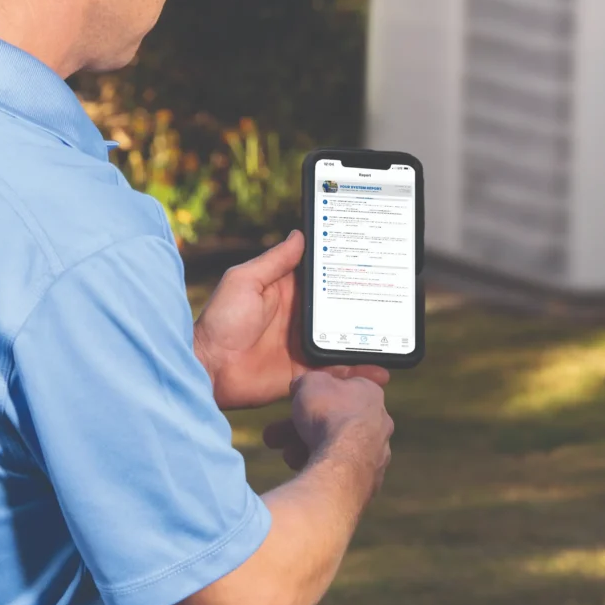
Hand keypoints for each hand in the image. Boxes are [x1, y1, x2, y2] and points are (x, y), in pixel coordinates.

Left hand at [193, 230, 388, 409]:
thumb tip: (299, 233)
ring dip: (367, 338)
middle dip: (365, 303)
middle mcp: (300, 316)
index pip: (322, 276)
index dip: (344, 268)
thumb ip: (274, 260)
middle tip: (395, 298)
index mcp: (287, 290)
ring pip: (344, 338)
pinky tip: (380, 371)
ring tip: (395, 337)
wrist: (209, 369)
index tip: (370, 259)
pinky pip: (337, 370)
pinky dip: (358, 371)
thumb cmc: (220, 320)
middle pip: (340, 307)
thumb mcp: (244, 281)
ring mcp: (305, 344)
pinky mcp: (306, 370)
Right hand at [262, 371, 392, 490]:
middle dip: (299, 430)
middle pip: (332, 423)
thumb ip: (307, 381)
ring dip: (305, 451)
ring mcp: (376, 454)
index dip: (313, 397)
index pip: (341, 391)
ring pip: (334, 449)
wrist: (342, 463)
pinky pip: (340, 471)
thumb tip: (301, 385)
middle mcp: (379, 423)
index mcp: (371, 394)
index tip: (293, 404)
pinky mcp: (369, 480)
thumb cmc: (329, 415)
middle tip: (274, 437)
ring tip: (287, 457)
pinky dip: (321, 471)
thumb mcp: (310, 383)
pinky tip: (304, 473)